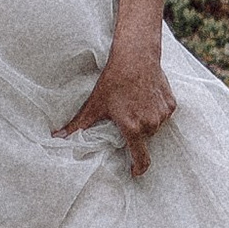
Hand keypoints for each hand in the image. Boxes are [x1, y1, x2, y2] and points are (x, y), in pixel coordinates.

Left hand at [56, 37, 176, 178]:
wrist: (136, 56)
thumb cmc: (113, 80)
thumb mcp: (94, 104)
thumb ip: (78, 125)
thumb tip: (57, 137)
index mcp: (133, 128)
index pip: (141, 158)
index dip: (138, 168)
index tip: (134, 171)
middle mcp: (151, 124)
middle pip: (144, 138)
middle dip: (135, 132)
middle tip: (126, 118)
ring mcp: (162, 114)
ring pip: (154, 126)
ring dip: (146, 121)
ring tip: (134, 104)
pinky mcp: (171, 104)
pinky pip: (163, 114)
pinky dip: (155, 110)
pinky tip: (145, 97)